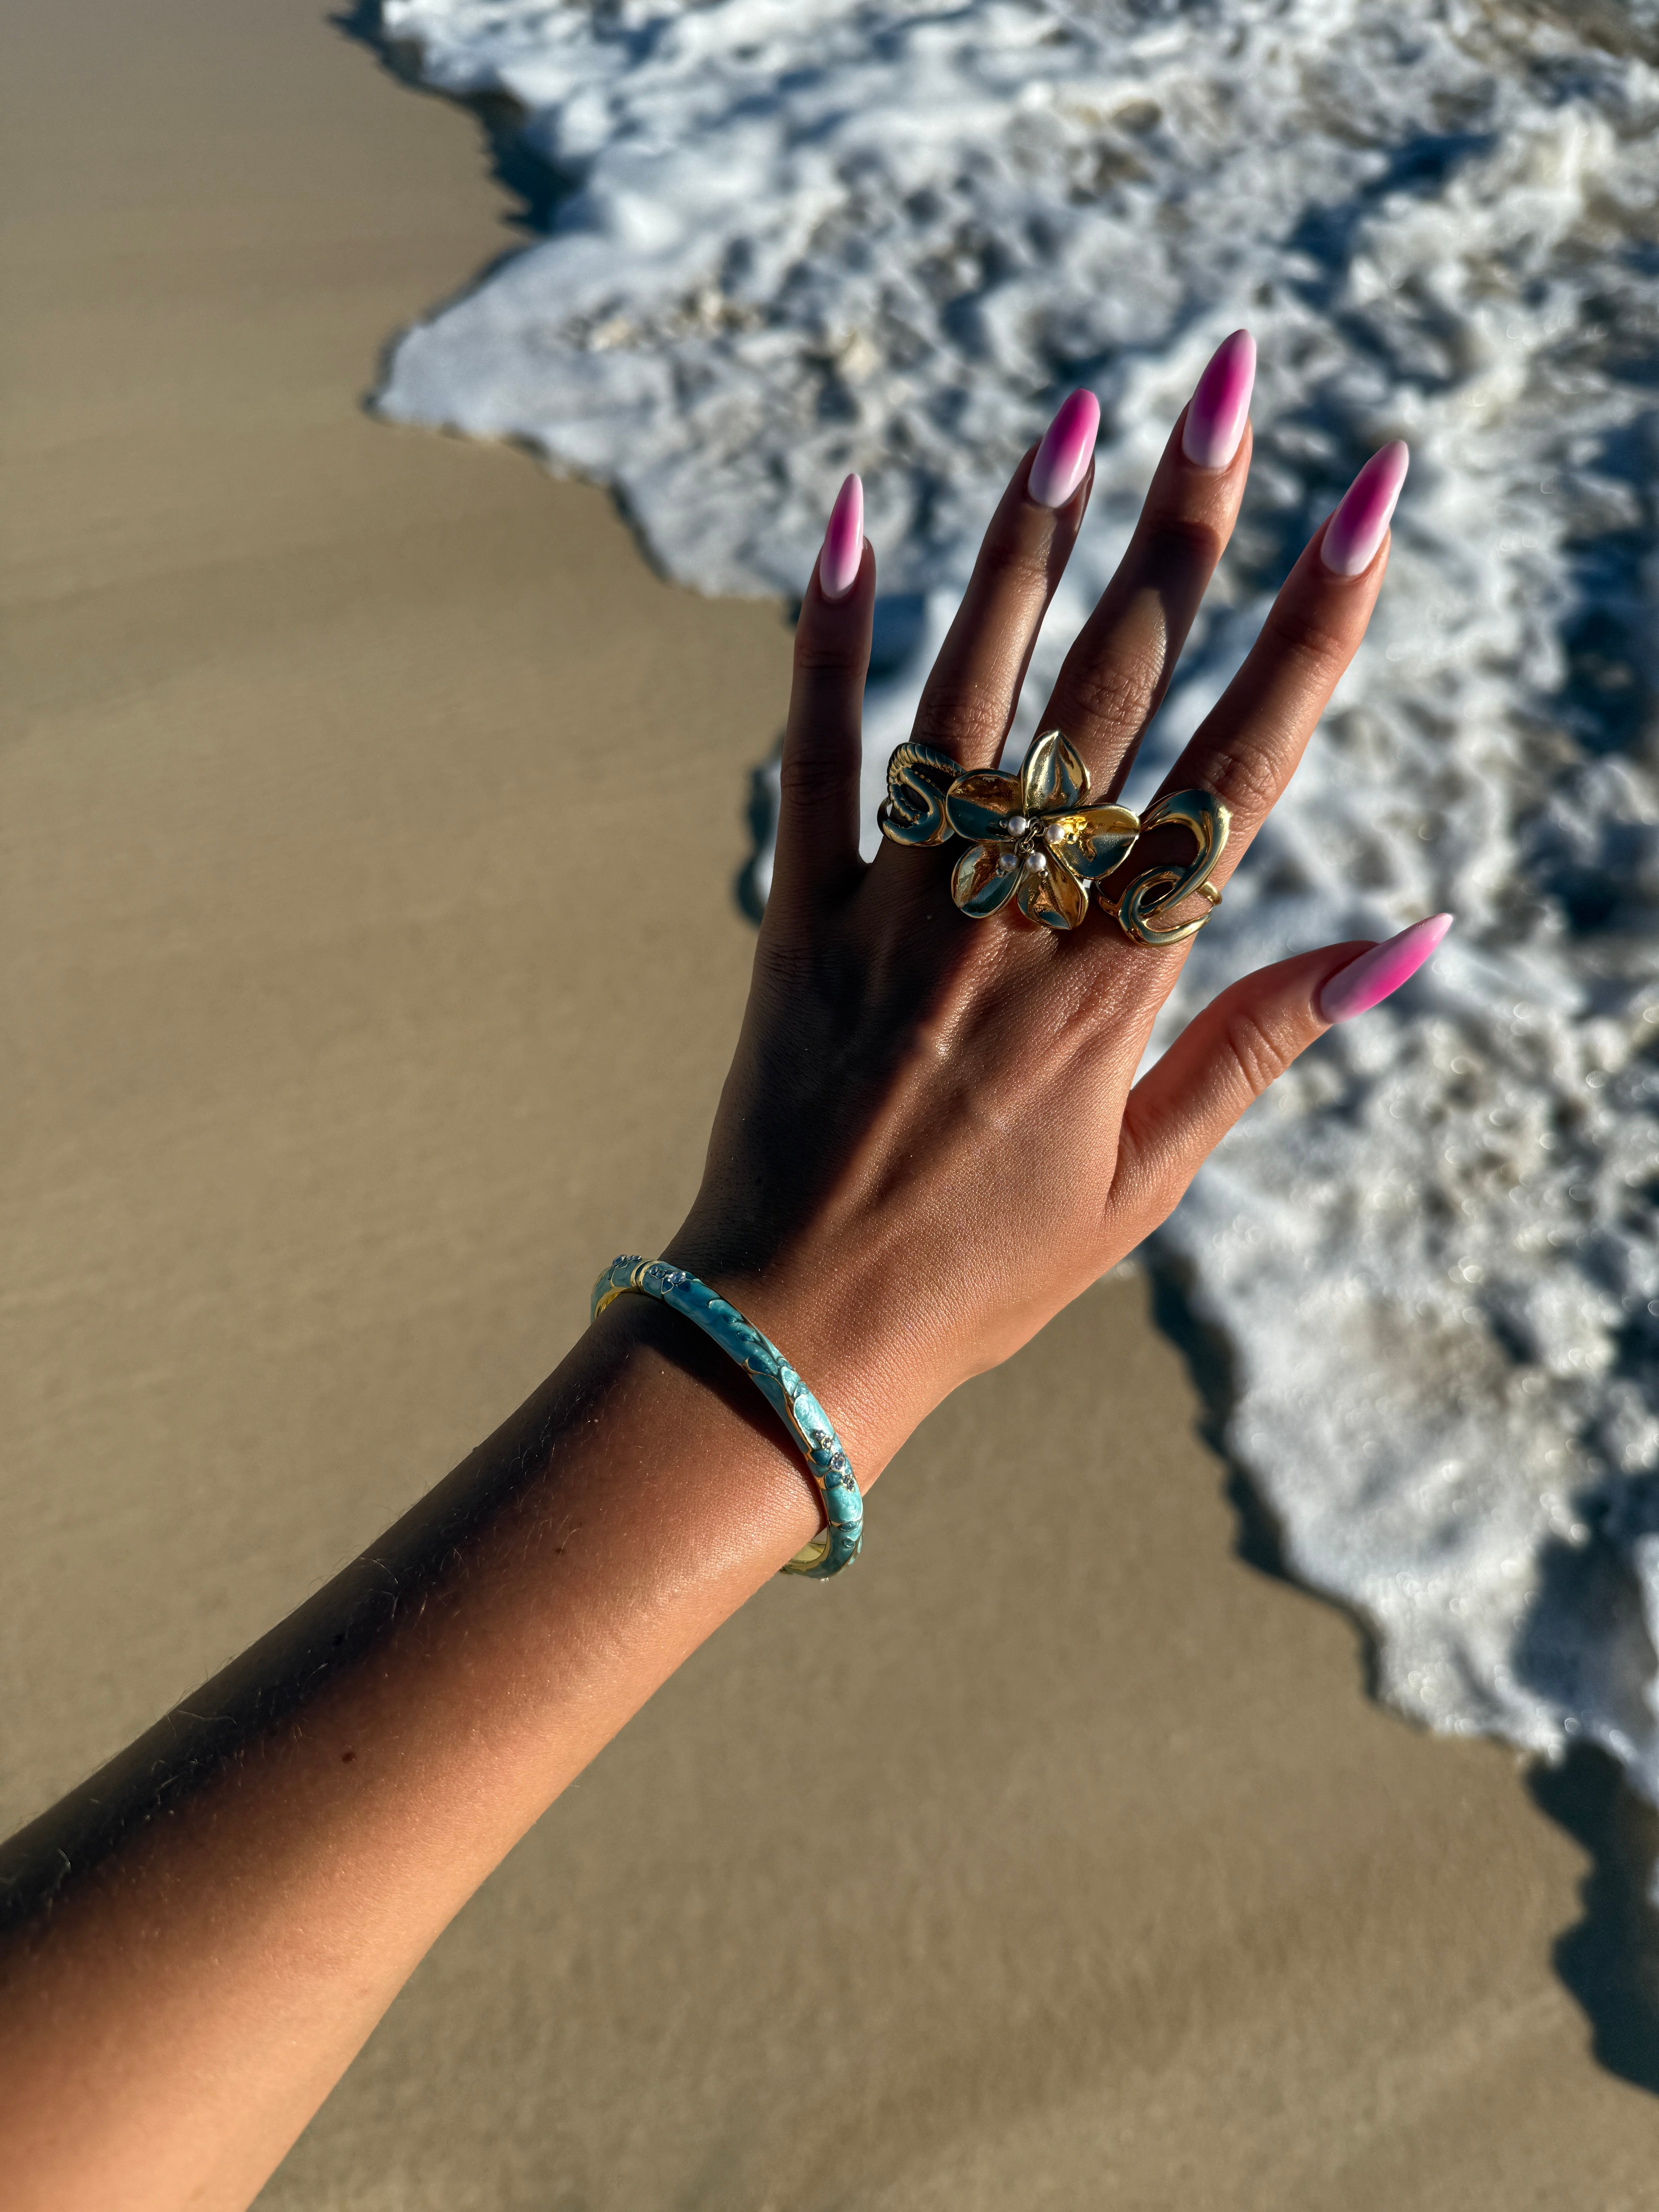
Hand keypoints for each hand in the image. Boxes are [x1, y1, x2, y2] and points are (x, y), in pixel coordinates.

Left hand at [670, 338, 1421, 1479]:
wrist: (803, 1332)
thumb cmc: (989, 1268)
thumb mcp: (1148, 1177)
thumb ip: (1261, 1043)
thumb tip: (1403, 942)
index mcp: (1121, 978)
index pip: (1243, 765)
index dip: (1313, 622)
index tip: (1367, 498)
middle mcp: (1020, 915)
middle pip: (1123, 689)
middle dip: (1185, 524)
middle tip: (1226, 377)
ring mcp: (903, 905)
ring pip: (977, 692)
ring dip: (1028, 545)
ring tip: (1075, 415)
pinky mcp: (799, 913)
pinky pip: (816, 754)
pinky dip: (830, 638)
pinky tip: (852, 518)